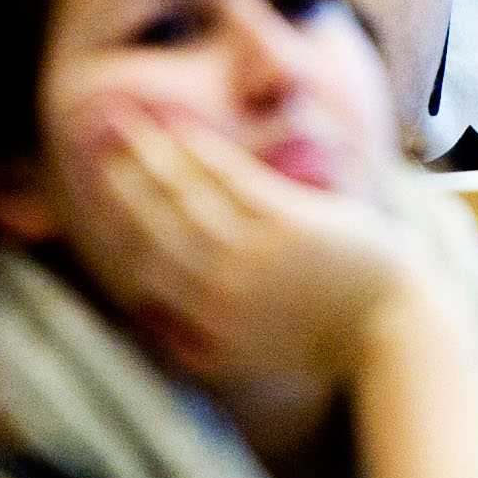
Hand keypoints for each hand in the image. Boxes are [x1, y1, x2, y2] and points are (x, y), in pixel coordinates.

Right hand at [67, 104, 421, 383]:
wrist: (387, 326)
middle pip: (150, 220)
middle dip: (116, 173)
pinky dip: (199, 152)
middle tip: (91, 135)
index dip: (109, 217)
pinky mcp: (286, 221)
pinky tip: (180, 128)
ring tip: (126, 120)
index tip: (90, 184)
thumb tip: (141, 315)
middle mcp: (218, 287)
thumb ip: (188, 342)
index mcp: (203, 320)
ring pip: (183, 194)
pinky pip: (229, 178)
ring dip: (149, 152)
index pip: (139, 260)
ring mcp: (251, 253)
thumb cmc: (319, 338)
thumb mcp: (242, 357)